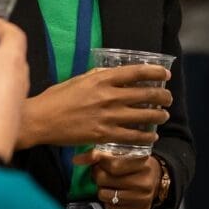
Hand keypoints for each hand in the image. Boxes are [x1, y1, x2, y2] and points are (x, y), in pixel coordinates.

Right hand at [19, 65, 171, 149]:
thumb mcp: (77, 80)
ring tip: (164, 115)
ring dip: (158, 116)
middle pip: (145, 94)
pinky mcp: (103, 135)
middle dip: (162, 96)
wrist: (40, 119)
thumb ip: (96, 77)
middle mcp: (108, 96)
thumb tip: (111, 75)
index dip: (155, 72)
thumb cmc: (56, 98)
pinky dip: (145, 136)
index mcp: (101, 79)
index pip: (136, 72)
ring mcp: (107, 116)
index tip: (165, 74)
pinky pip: (131, 136)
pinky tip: (151, 135)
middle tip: (168, 98)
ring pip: (143, 116)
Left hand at [72, 150, 161, 208]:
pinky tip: (115, 195)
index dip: (99, 163)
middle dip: (97, 176)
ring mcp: (142, 199)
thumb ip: (102, 154)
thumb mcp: (125, 153)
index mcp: (143, 164)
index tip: (97, 162)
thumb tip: (77, 159)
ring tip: (108, 185)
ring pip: (105, 196)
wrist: (158, 182)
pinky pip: (111, 208)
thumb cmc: (137, 164)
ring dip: (102, 189)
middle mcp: (144, 183)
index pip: (113, 165)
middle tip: (100, 173)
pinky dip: (109, 201)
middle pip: (105, 180)